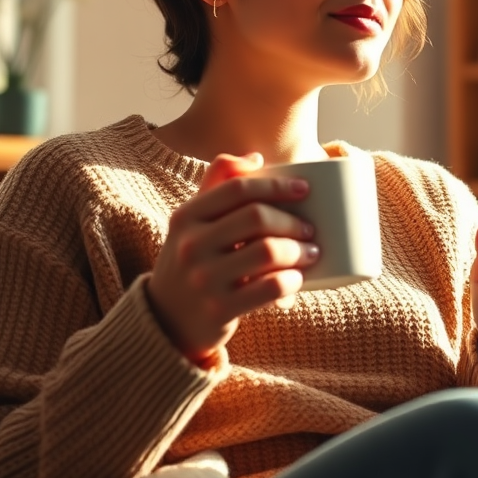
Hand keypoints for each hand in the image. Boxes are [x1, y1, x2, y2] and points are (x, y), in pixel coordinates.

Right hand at [145, 153, 318, 365]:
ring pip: (268, 252)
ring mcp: (204, 279)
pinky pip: (269, 289)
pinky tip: (298, 279)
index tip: (303, 189)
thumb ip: (217, 184)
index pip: (237, 187)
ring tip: (311, 252)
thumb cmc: (191, 260)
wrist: (166, 319)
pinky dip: (291, 281)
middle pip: (256, 217)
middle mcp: (191, 244)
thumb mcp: (191, 221)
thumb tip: (255, 158)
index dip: (275, 185)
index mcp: (186, 216)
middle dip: (291, 221)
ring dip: (298, 250)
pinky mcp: (219, 309)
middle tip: (309, 229)